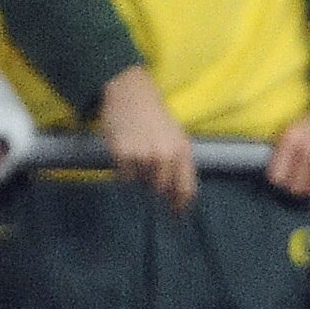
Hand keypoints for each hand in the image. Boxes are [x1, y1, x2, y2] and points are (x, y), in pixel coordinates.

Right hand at [98, 65, 196, 209]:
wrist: (130, 91)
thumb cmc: (154, 115)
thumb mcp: (175, 136)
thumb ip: (179, 164)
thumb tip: (177, 198)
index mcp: (182, 151)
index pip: (186, 189)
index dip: (180, 206)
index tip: (175, 218)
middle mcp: (165, 155)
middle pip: (161, 189)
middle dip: (155, 186)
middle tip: (148, 170)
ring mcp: (144, 155)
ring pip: (141, 182)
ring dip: (138, 175)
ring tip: (137, 153)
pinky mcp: (123, 153)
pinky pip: (125, 176)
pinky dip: (124, 169)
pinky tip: (125, 151)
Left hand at [265, 102, 309, 196]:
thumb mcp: (300, 126)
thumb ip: (287, 146)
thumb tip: (275, 174)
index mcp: (291, 136)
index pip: (276, 175)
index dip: (282, 180)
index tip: (287, 180)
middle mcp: (306, 147)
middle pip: (295, 187)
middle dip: (301, 185)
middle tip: (307, 178)